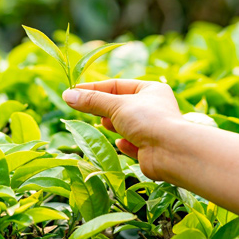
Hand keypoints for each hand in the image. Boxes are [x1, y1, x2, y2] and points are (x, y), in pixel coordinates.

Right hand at [62, 79, 182, 180]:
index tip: (74, 91)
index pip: (117, 85)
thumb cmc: (148, 120)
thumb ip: (92, 101)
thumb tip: (67, 95)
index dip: (94, 88)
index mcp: (150, 90)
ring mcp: (152, 129)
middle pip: (120, 105)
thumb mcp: (116, 105)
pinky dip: (125, 142)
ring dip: (114, 124)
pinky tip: (122, 143)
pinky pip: (132, 142)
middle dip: (103, 108)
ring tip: (104, 123)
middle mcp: (153, 108)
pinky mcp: (150, 148)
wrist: (172, 152)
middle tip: (83, 108)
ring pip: (125, 124)